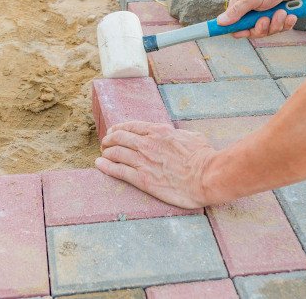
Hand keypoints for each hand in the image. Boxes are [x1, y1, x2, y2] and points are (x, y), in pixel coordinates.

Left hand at [95, 121, 217, 208]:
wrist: (207, 176)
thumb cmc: (205, 157)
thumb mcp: (192, 136)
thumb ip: (178, 135)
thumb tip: (177, 136)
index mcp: (159, 131)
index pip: (132, 126)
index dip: (119, 128)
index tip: (113, 131)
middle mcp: (148, 144)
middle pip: (119, 138)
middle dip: (109, 140)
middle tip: (105, 144)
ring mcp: (143, 161)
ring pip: (115, 153)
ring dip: (106, 153)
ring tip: (103, 155)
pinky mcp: (142, 179)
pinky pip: (118, 170)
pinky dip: (106, 166)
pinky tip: (99, 165)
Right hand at [217, 0, 305, 37]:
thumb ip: (236, 11)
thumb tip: (220, 21)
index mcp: (242, 6)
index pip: (234, 25)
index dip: (238, 31)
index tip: (242, 33)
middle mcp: (253, 12)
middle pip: (252, 32)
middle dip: (262, 28)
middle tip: (265, 19)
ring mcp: (267, 16)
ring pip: (268, 32)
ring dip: (276, 23)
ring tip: (281, 11)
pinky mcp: (280, 18)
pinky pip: (281, 29)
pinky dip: (286, 23)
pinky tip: (289, 14)